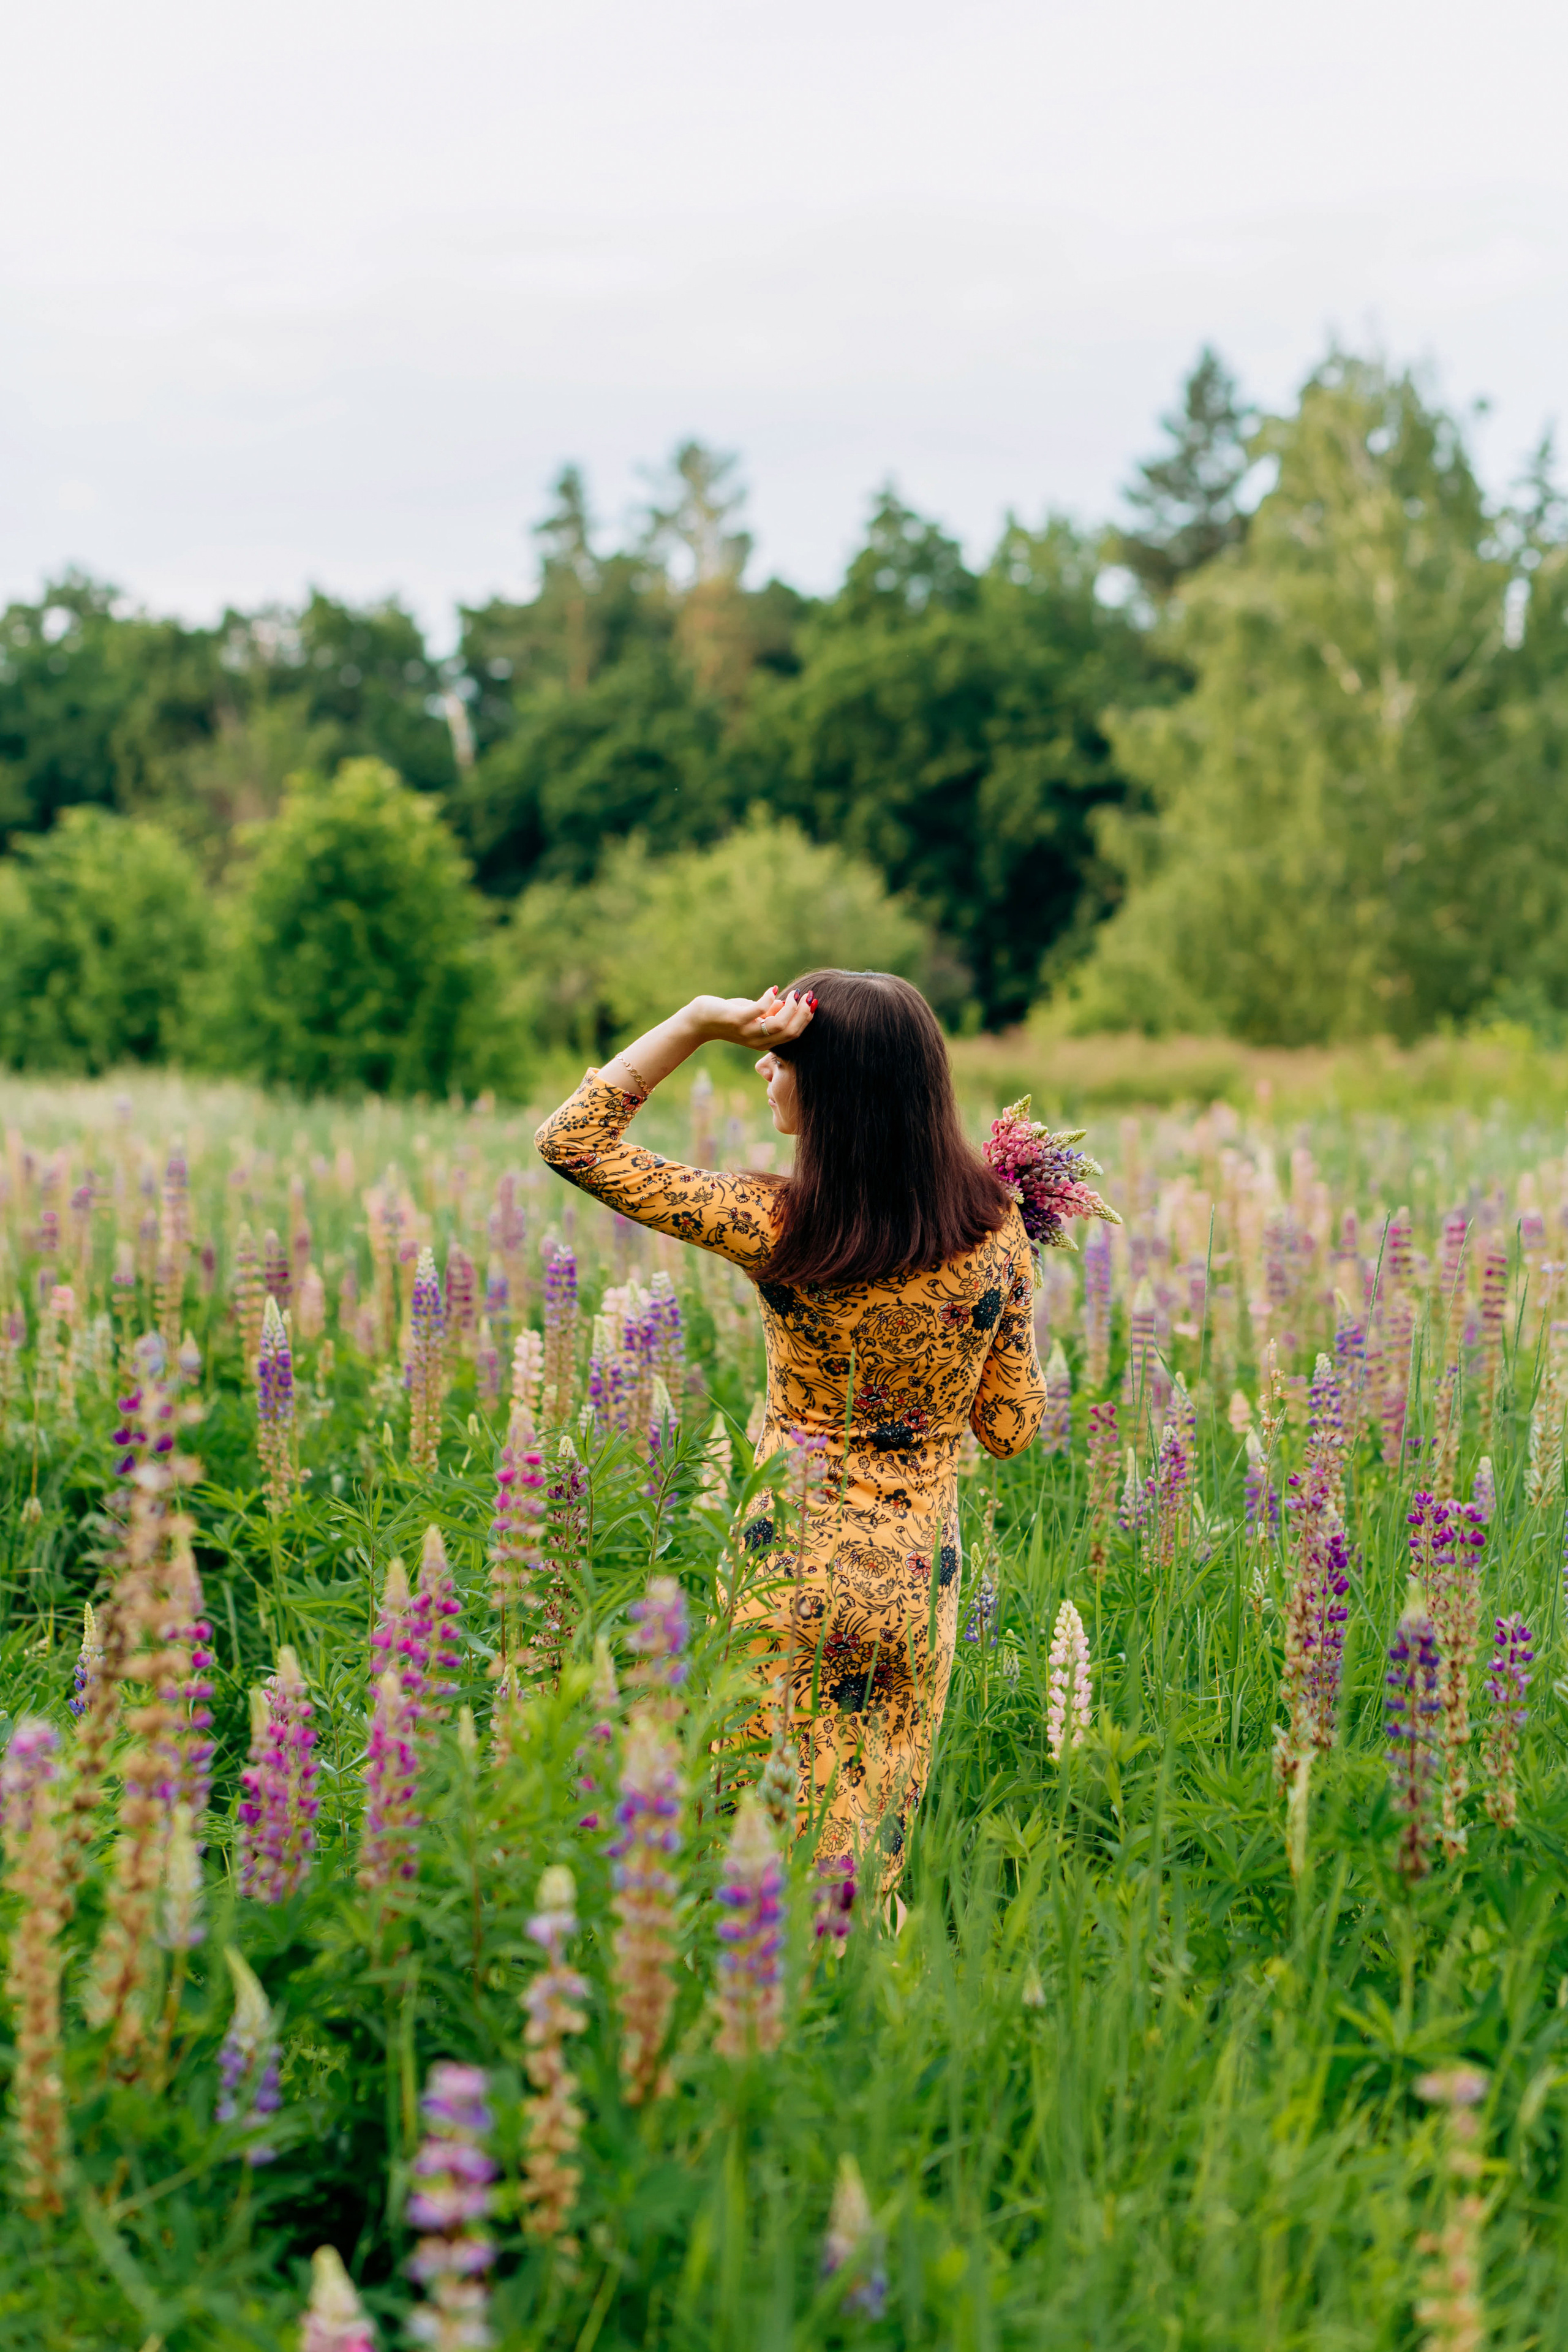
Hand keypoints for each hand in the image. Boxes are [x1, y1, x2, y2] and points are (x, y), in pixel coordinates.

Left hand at [687, 985, 816, 1048]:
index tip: (813, 1002)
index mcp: (764, 1042)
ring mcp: (747, 1032)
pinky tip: (771, 990)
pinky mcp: (736, 1020)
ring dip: (790, 1008)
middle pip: (790, 1031)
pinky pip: (759, 1010)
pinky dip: (768, 998)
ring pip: (778, 1025)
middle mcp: (758, 1041)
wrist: (699, 1021)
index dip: (806, 1018)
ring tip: (794, 993)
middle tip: (808, 996)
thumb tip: (788, 1002)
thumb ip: (770, 1012)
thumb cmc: (728, 1015)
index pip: (793, 1034)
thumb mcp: (752, 1015)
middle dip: (803, 1013)